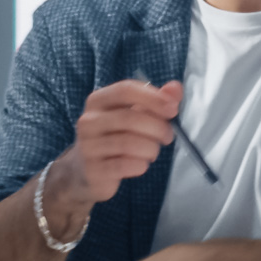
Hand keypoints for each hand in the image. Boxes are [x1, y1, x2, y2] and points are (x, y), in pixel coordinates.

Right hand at [56, 80, 184, 218]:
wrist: (84, 171)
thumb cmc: (114, 137)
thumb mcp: (132, 114)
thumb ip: (155, 100)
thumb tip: (175, 89)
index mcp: (98, 100)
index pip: (126, 90)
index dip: (153, 98)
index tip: (173, 109)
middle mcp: (89, 120)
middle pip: (131, 118)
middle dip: (158, 128)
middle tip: (168, 137)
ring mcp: (88, 145)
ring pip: (130, 143)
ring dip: (151, 149)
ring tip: (152, 152)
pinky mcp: (92, 169)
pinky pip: (124, 165)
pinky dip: (141, 165)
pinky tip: (141, 165)